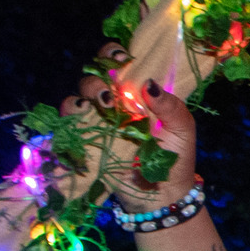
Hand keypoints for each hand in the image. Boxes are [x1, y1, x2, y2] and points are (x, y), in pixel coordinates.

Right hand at [67, 46, 198, 208]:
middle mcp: (113, 105)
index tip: (122, 57)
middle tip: (111, 92)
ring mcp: (97, 123)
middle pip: (92, 79)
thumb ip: (171, 106)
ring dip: (83, 97)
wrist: (162, 195)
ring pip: (76, 99)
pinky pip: (67, 126)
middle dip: (97, 79)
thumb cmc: (175, 158)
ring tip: (100, 106)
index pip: (119, 65)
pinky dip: (69, 119)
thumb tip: (149, 83)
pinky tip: (82, 120)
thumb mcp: (182, 129)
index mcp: (137, 95)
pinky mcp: (85, 143)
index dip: (114, 54)